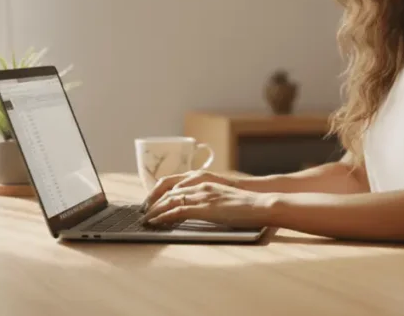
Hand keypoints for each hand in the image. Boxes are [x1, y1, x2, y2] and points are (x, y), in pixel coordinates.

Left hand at [140, 182, 276, 227]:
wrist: (260, 203)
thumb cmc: (246, 204)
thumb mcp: (223, 198)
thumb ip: (209, 199)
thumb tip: (202, 208)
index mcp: (204, 181)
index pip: (174, 185)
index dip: (160, 194)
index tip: (152, 203)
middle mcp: (200, 185)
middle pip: (168, 191)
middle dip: (153, 202)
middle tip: (143, 212)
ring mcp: (201, 195)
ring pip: (169, 200)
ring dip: (154, 210)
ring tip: (145, 219)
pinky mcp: (203, 207)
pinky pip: (176, 211)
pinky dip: (163, 216)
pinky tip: (156, 222)